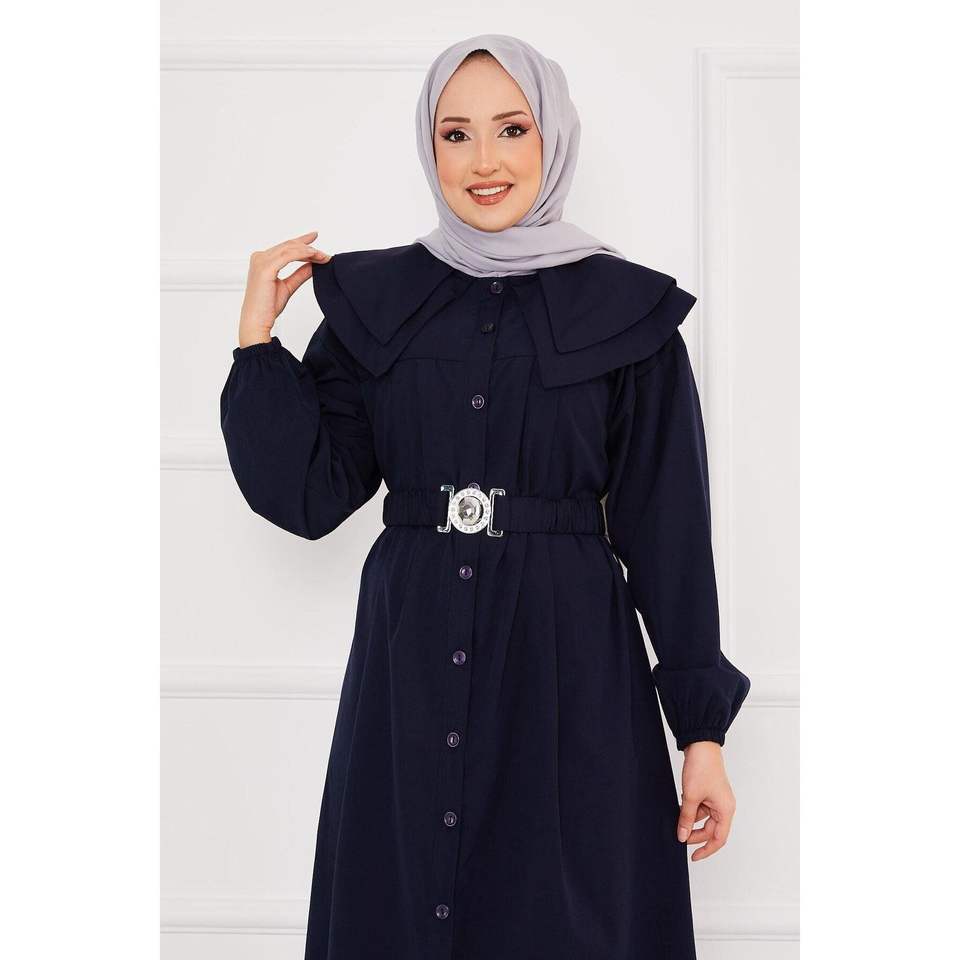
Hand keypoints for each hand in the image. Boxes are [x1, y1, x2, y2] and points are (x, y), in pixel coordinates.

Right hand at [238, 231, 330, 347]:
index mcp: (263, 261)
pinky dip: (303, 254)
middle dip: (309, 248)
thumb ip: (299, 274)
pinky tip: (314, 256)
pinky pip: (288, 256)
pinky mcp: (266, 268)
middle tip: (325, 253)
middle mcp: (260, 257)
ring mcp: (261, 261)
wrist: (257, 321)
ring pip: (290, 249)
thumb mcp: (288, 287)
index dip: (301, 241)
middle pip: (289, 246)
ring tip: (323, 256)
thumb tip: (312, 265)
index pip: (285, 247)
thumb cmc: (267, 307)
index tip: (314, 238)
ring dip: (309, 251)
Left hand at [676, 740, 736, 860]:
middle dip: (695, 834)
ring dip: (690, 819)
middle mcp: (724, 806)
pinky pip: (700, 807)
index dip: (706, 850)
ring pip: (703, 818)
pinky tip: (680, 803)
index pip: (718, 839)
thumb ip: (686, 818)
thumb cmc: (701, 768)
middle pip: (710, 830)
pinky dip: (690, 808)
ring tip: (677, 817)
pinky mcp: (709, 791)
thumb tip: (682, 837)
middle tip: (679, 837)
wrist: (700, 744)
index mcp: (725, 810)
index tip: (693, 857)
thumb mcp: (691, 796)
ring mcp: (716, 799)